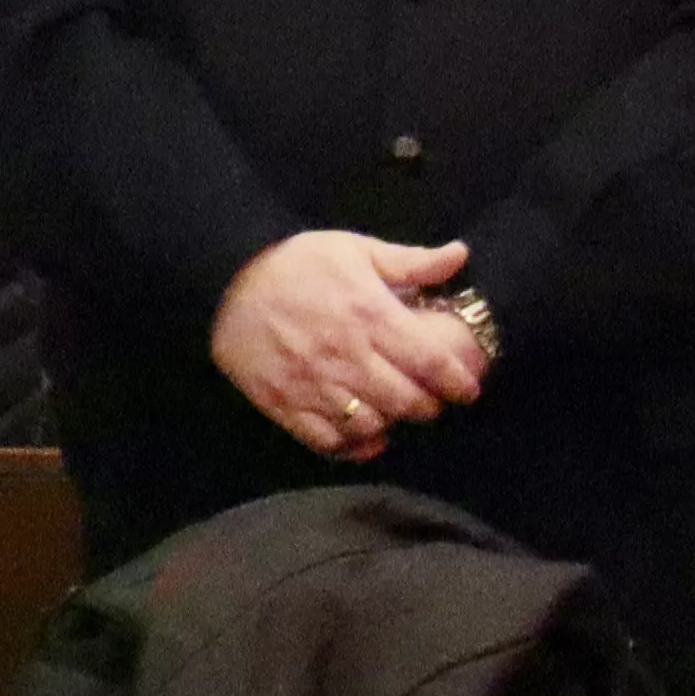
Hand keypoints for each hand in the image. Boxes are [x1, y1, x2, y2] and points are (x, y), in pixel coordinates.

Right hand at [208, 232, 486, 459]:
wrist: (225, 278)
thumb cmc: (299, 261)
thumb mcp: (357, 249)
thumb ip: (411, 261)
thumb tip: (460, 255)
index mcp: (371, 316)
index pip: (429, 361)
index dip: (456, 382)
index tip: (469, 389)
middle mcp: (346, 356)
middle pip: (404, 399)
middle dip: (428, 407)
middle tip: (434, 403)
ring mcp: (312, 383)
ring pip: (368, 424)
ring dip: (391, 425)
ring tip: (398, 416)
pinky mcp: (281, 402)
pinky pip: (323, 439)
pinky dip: (351, 446)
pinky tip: (367, 439)